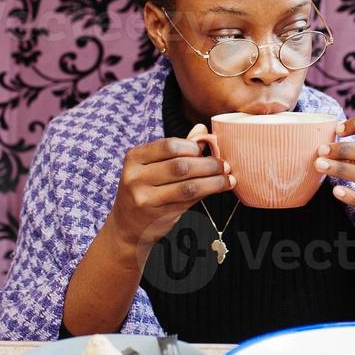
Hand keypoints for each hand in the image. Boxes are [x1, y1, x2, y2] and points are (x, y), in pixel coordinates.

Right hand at [104, 132, 234, 255]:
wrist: (127, 225)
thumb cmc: (145, 188)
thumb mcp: (153, 165)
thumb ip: (177, 148)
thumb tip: (202, 129)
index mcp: (134, 157)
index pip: (168, 145)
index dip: (192, 146)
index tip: (207, 149)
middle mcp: (135, 177)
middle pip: (180, 166)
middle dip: (208, 164)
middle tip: (224, 164)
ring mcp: (145, 198)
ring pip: (187, 186)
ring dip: (213, 181)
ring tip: (227, 178)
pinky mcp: (157, 215)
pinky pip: (188, 202)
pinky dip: (207, 193)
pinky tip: (219, 188)